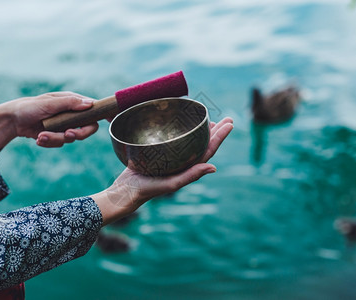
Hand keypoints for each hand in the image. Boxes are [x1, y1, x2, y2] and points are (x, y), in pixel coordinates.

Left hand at [4, 92, 98, 147]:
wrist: (12, 120)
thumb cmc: (29, 107)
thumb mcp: (49, 104)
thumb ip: (70, 104)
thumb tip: (90, 104)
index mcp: (72, 102)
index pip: (94, 109)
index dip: (104, 115)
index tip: (112, 121)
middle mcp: (71, 114)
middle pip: (87, 129)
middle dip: (77, 134)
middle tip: (67, 135)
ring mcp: (64, 125)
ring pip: (71, 138)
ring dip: (55, 139)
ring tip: (41, 136)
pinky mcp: (56, 135)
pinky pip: (60, 143)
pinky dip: (49, 142)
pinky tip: (39, 138)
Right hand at [93, 117, 233, 224]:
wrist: (125, 190)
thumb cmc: (148, 189)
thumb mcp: (172, 183)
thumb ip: (191, 175)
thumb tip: (214, 168)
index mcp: (188, 168)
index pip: (209, 149)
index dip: (220, 137)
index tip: (230, 124)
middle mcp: (182, 161)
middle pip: (204, 143)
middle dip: (216, 131)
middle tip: (228, 119)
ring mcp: (171, 157)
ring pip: (191, 140)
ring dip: (202, 131)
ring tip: (212, 121)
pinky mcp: (159, 152)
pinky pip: (175, 139)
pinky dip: (183, 130)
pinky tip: (183, 123)